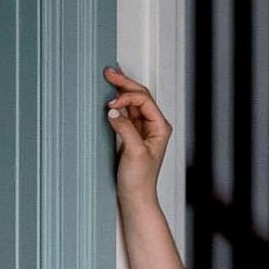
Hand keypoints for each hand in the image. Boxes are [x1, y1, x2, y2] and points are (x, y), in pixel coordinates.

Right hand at [102, 66, 172, 205]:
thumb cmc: (140, 181)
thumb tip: (114, 112)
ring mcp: (142, 129)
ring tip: (108, 77)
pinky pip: (125, 112)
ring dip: (119, 90)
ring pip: (131, 102)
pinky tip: (109, 96)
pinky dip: (116, 103)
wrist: (135, 197)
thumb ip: (125, 129)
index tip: (111, 105)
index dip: (127, 96)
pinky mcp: (131, 134)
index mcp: (160, 127)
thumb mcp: (134, 152)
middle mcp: (153, 126)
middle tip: (108, 71)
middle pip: (139, 95)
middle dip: (123, 83)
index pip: (144, 99)